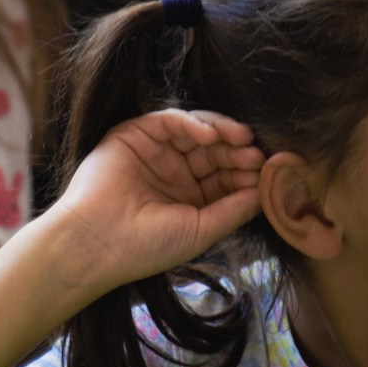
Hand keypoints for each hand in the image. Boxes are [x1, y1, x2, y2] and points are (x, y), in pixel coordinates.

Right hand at [42, 108, 262, 295]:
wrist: (97, 243)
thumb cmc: (146, 246)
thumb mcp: (201, 230)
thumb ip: (234, 210)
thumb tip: (267, 192)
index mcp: (188, 197)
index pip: (224, 176)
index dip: (246, 173)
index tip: (269, 174)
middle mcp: (173, 172)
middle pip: (214, 151)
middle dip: (237, 152)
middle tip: (258, 155)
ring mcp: (154, 152)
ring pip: (196, 131)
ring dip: (221, 133)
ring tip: (242, 140)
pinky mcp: (134, 135)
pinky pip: (168, 120)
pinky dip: (191, 123)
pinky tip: (210, 135)